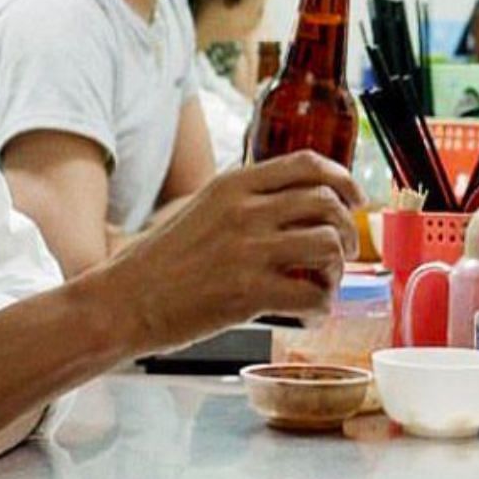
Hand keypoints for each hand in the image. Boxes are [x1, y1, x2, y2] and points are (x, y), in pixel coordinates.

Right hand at [109, 150, 362, 351]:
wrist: (123, 301)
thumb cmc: (160, 261)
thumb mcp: (201, 208)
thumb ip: (243, 199)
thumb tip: (291, 202)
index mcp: (234, 184)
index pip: (308, 164)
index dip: (343, 179)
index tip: (355, 198)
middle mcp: (245, 210)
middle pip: (327, 202)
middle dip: (347, 228)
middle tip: (344, 251)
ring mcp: (248, 250)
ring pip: (327, 245)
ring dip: (337, 270)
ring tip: (324, 286)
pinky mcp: (248, 292)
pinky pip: (311, 295)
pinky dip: (321, 308)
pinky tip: (309, 315)